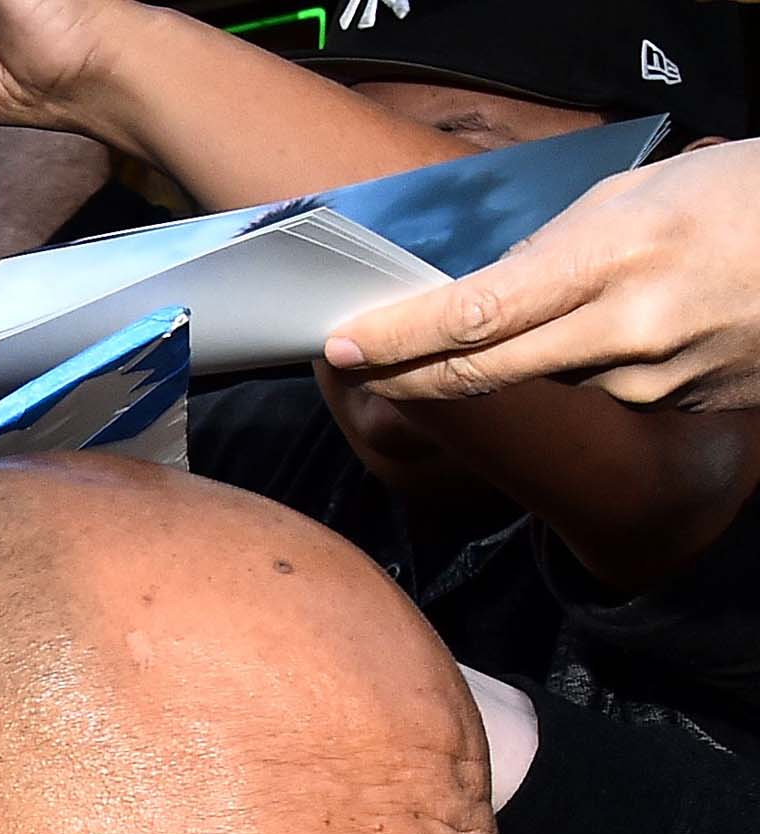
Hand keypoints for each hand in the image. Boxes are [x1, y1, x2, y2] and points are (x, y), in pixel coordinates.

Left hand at [324, 141, 759, 412]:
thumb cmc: (740, 199)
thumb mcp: (638, 197)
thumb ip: (550, 251)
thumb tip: (479, 294)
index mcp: (612, 260)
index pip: (472, 316)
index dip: (397, 338)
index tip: (343, 343)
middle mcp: (626, 331)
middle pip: (483, 375)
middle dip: (409, 376)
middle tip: (362, 369)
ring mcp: (654, 380)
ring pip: (550, 380)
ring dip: (535, 354)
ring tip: (596, 298)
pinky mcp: (679, 407)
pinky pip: (609, 389)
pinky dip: (601, 361)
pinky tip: (647, 322)